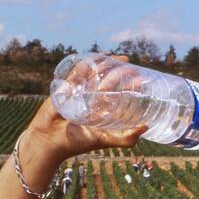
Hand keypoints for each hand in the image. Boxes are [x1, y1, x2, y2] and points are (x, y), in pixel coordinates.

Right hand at [28, 52, 147, 156]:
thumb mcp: (105, 140)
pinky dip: (88, 62)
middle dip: (120, 71)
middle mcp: (90, 99)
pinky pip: (78, 71)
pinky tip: (99, 56)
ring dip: (107, 64)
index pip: (117, 93)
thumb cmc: (77, 142)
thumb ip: (126, 138)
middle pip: (107, 80)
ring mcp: (78, 92)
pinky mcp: (65, 87)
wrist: (51, 141)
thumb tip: (147, 125)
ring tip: (120, 58)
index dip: (128, 85)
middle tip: (132, 66)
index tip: (140, 79)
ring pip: (94, 73)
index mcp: (100, 110)